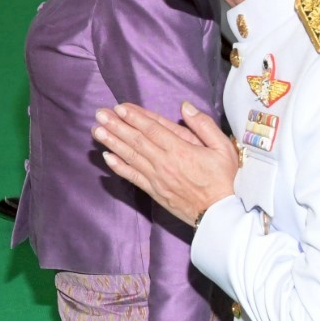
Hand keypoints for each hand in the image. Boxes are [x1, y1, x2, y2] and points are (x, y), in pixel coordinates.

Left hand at [92, 101, 237, 226]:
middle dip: (116, 125)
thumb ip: (204, 125)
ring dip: (112, 142)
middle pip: (136, 140)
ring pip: (131, 156)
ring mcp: (157, 178)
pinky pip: (133, 177)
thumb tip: (185, 107)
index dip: (135, 117)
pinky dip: (118, 167)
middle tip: (99, 114)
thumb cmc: (223, 179)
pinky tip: (107, 157)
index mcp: (181, 150)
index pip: (152, 129)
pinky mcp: (154, 192)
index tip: (119, 107)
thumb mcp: (222, 147)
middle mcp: (165, 162)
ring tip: (96, 131)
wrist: (219, 213)